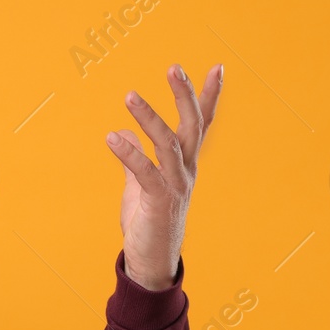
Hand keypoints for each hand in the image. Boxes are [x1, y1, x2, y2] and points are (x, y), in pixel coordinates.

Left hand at [107, 63, 223, 290]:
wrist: (150, 263)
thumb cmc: (147, 224)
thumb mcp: (138, 186)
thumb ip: (134, 160)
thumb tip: (125, 134)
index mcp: (184, 164)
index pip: (201, 124)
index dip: (209, 96)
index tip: (218, 66)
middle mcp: (186, 171)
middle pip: (192, 126)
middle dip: (185, 95)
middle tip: (174, 68)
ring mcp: (176, 185)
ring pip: (169, 144)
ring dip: (150, 118)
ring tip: (129, 95)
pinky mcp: (160, 201)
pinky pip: (145, 171)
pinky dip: (129, 153)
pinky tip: (111, 137)